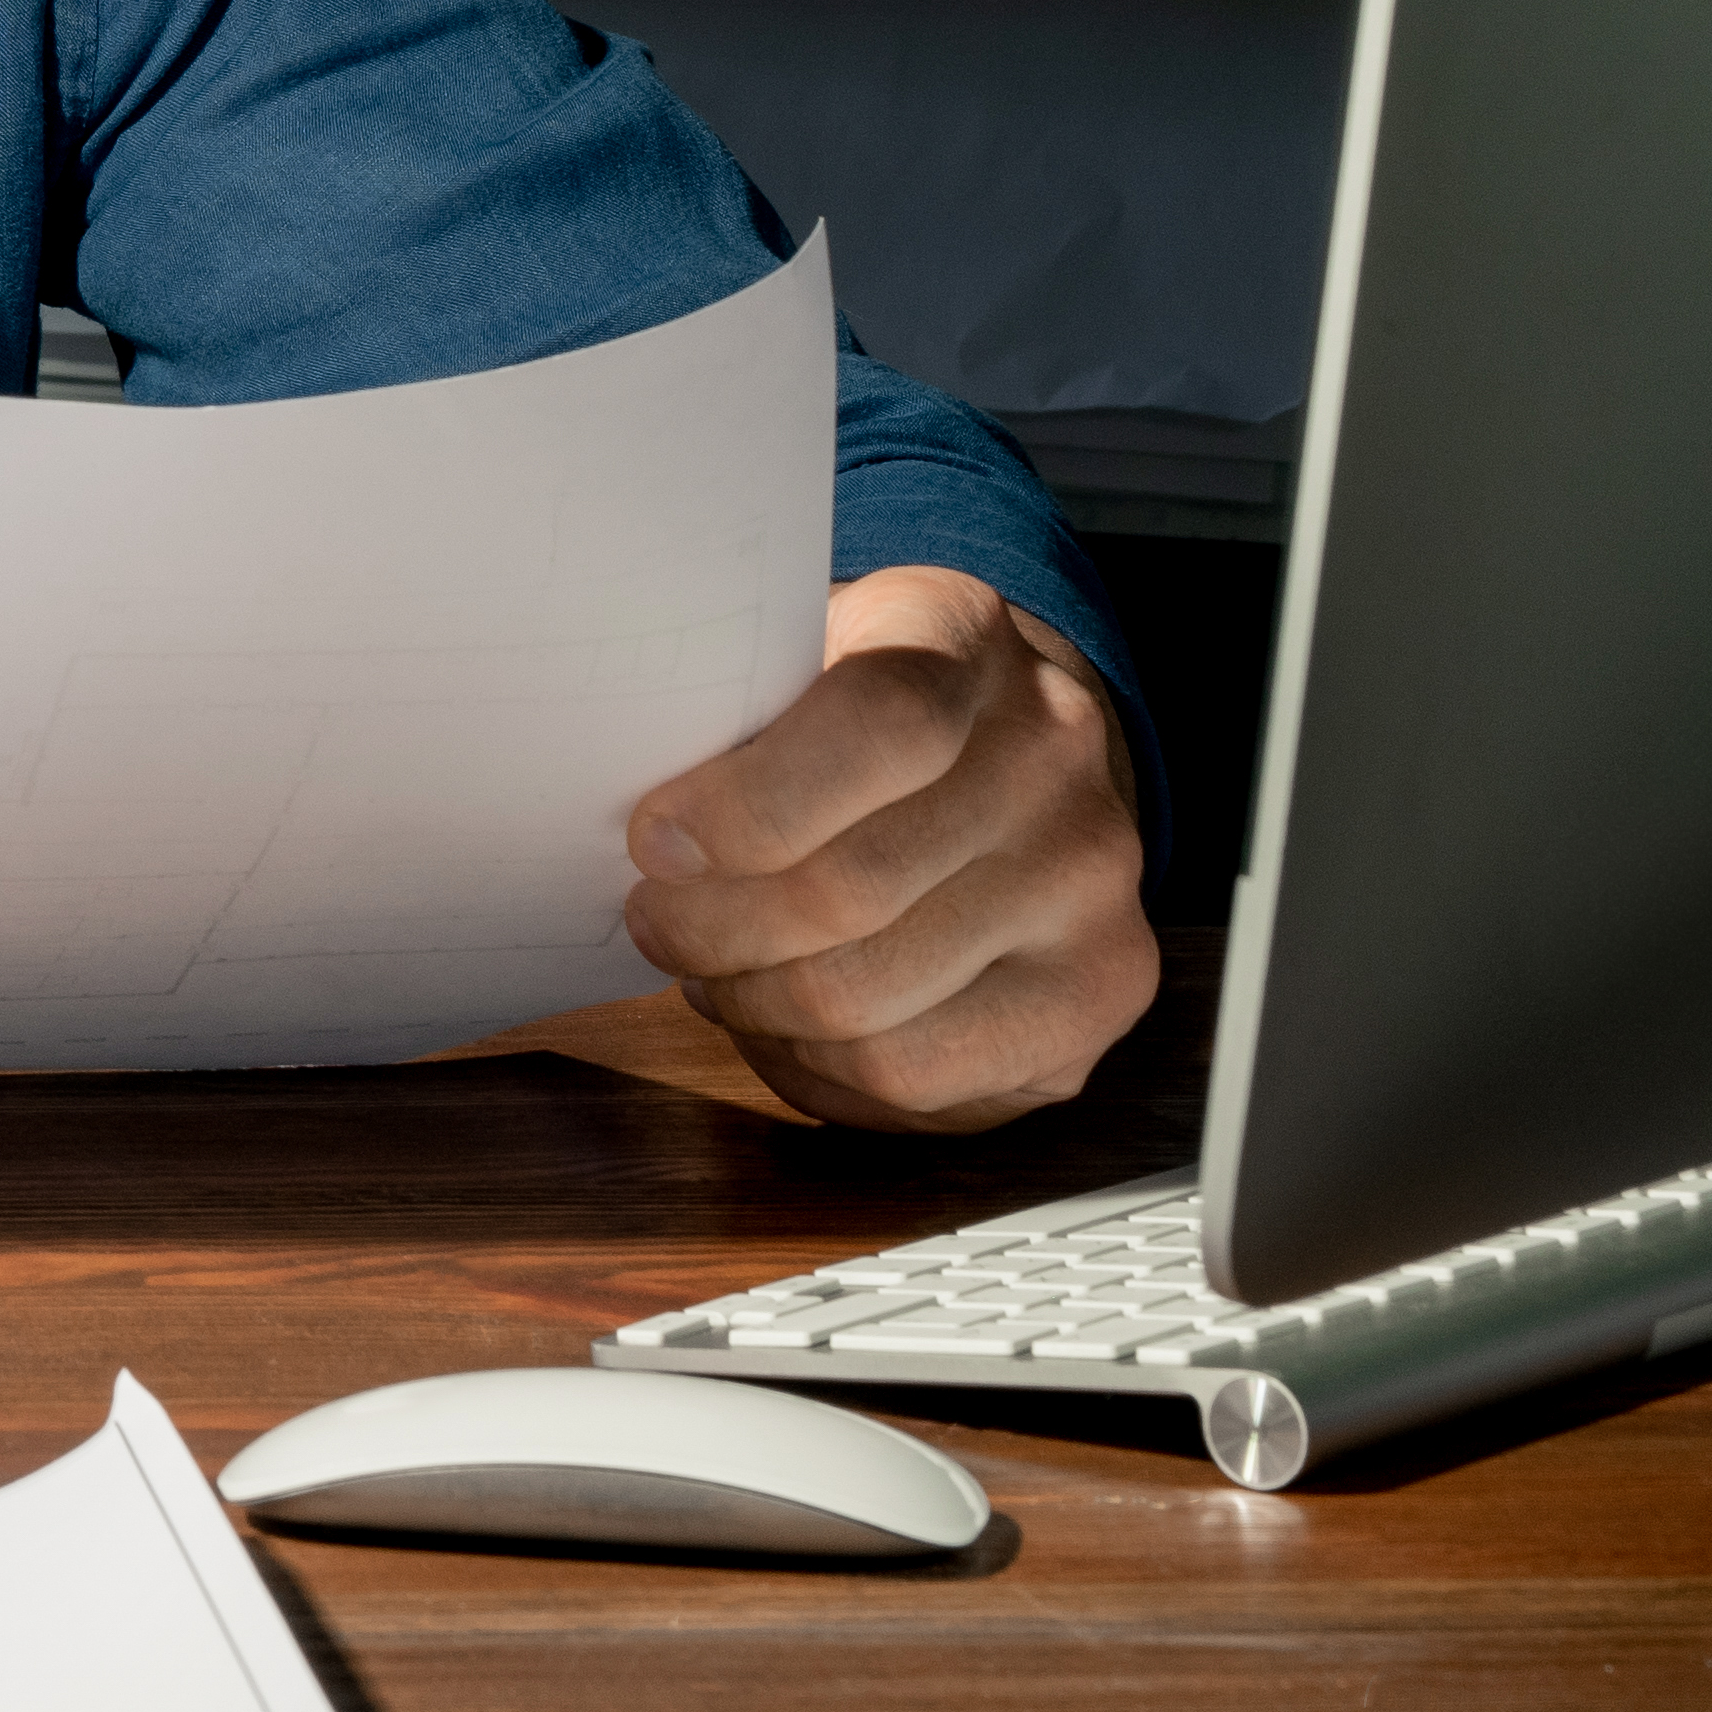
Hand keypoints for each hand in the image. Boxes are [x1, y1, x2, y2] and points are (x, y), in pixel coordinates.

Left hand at [622, 565, 1157, 1130]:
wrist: (1000, 748)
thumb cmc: (846, 711)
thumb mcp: (782, 657)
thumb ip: (718, 713)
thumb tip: (610, 809)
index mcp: (962, 635)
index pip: (880, 724)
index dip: (745, 805)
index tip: (651, 840)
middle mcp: (1054, 753)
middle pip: (850, 892)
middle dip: (708, 929)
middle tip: (655, 922)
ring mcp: (1092, 881)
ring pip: (866, 1004)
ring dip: (752, 1002)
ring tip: (717, 970)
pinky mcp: (1100, 991)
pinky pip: (916, 1076)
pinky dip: (817, 1069)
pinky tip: (784, 1024)